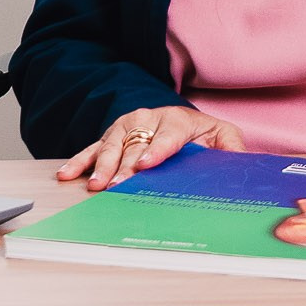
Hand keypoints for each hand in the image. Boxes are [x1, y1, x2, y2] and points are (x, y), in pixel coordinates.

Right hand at [55, 106, 245, 190]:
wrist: (183, 119)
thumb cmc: (204, 134)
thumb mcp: (224, 138)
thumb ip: (231, 150)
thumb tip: (238, 164)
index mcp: (179, 121)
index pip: (167, 136)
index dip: (156, 150)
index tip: (145, 165)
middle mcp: (151, 118)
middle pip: (136, 144)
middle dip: (124, 166)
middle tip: (114, 186)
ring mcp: (129, 125)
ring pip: (112, 144)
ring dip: (101, 165)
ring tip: (93, 185)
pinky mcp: (114, 134)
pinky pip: (94, 146)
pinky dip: (80, 160)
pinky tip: (67, 174)